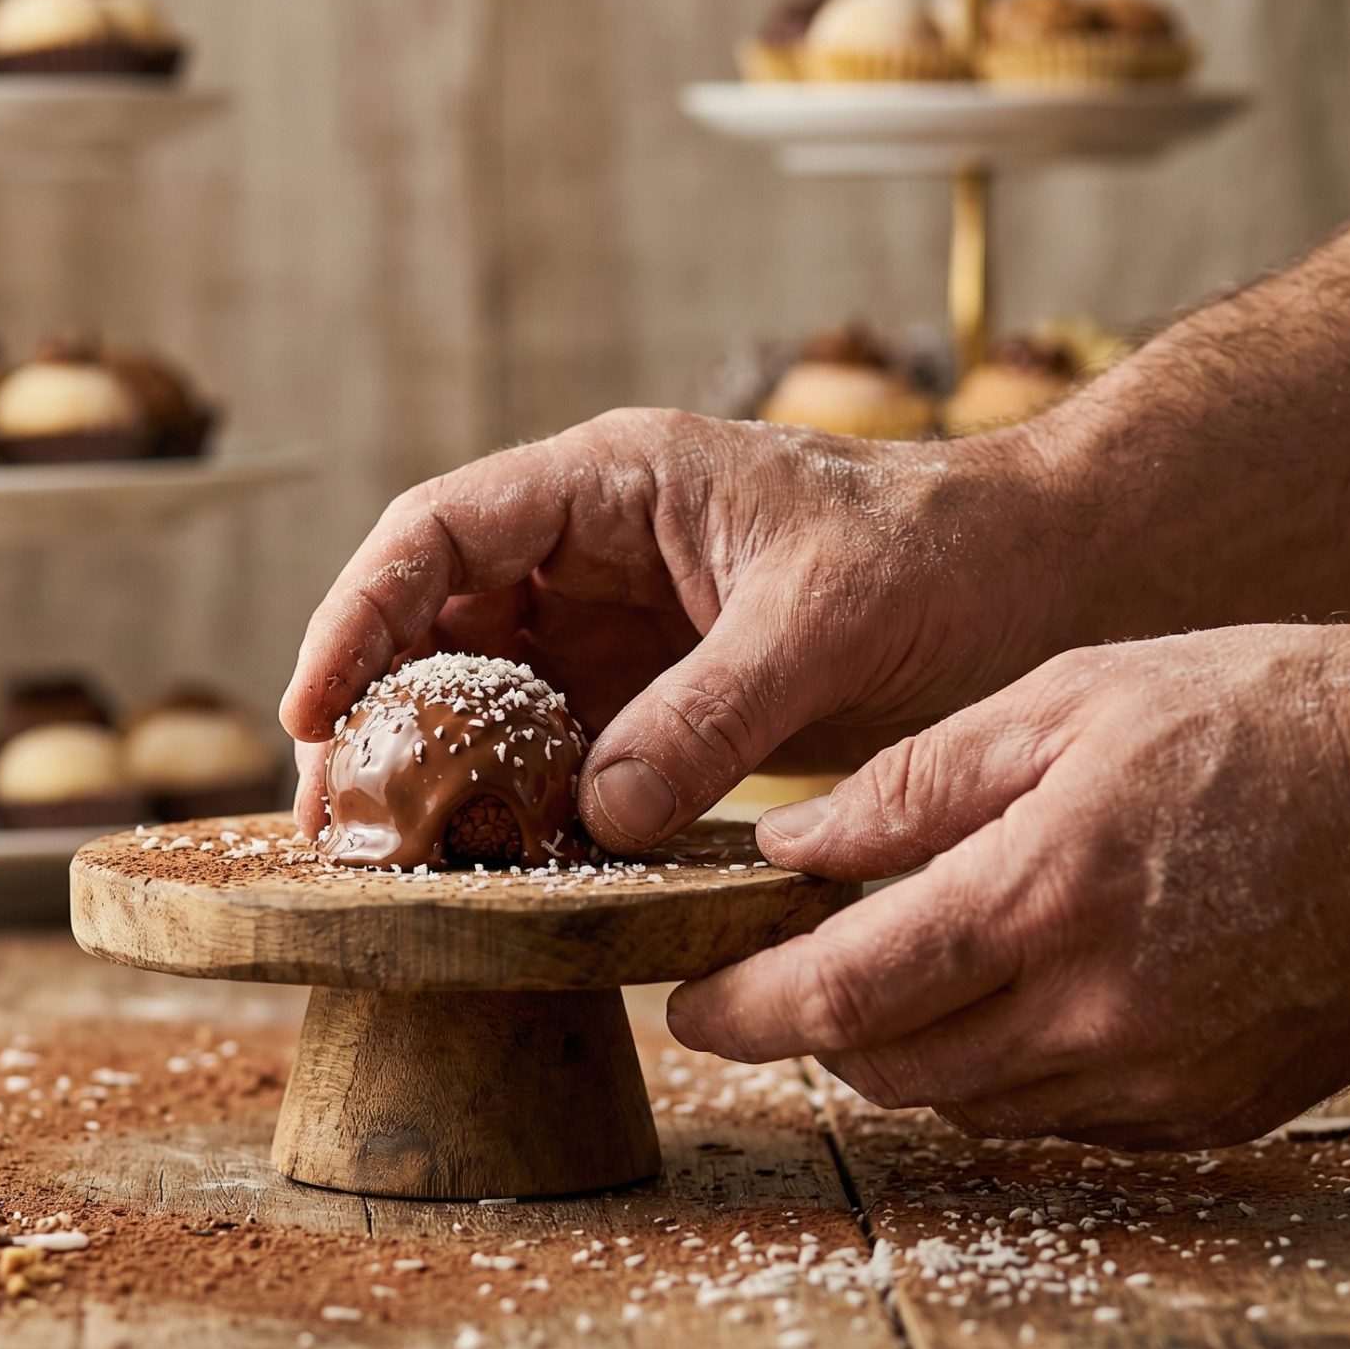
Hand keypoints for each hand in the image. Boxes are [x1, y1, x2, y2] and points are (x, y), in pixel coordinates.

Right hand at [278, 408, 1069, 848]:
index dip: (361, 615)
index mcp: (615, 483)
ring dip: (437, 770)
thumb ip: (714, 712)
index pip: (442, 533)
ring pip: (481, 693)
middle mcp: (593, 550)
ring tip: (396, 862)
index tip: (317, 710)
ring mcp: (616, 627)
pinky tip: (498, 865)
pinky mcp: (651, 697)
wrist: (1032, 582)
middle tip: (339, 824)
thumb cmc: (938, 555)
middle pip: (435, 620)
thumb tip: (602, 812)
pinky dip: (517, 804)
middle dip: (374, 713)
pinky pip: (552, 749)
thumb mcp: (826, 621)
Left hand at [667, 618, 1349, 1149]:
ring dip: (909, 1049)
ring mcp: (1164, 1077)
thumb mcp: (1070, 697)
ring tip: (907, 961)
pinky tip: (1023, 989)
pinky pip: (1064, 1117)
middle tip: (785, 968)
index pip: (841, 994)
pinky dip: (1010, 1067)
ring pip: (971, 1102)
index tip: (685, 1002)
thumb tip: (789, 847)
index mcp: (1045, 892)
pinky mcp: (1217, 1110)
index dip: (741, 1009)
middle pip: (891, 1069)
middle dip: (813, 1031)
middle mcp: (1099, 1010)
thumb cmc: (1268, 710)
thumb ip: (916, 783)